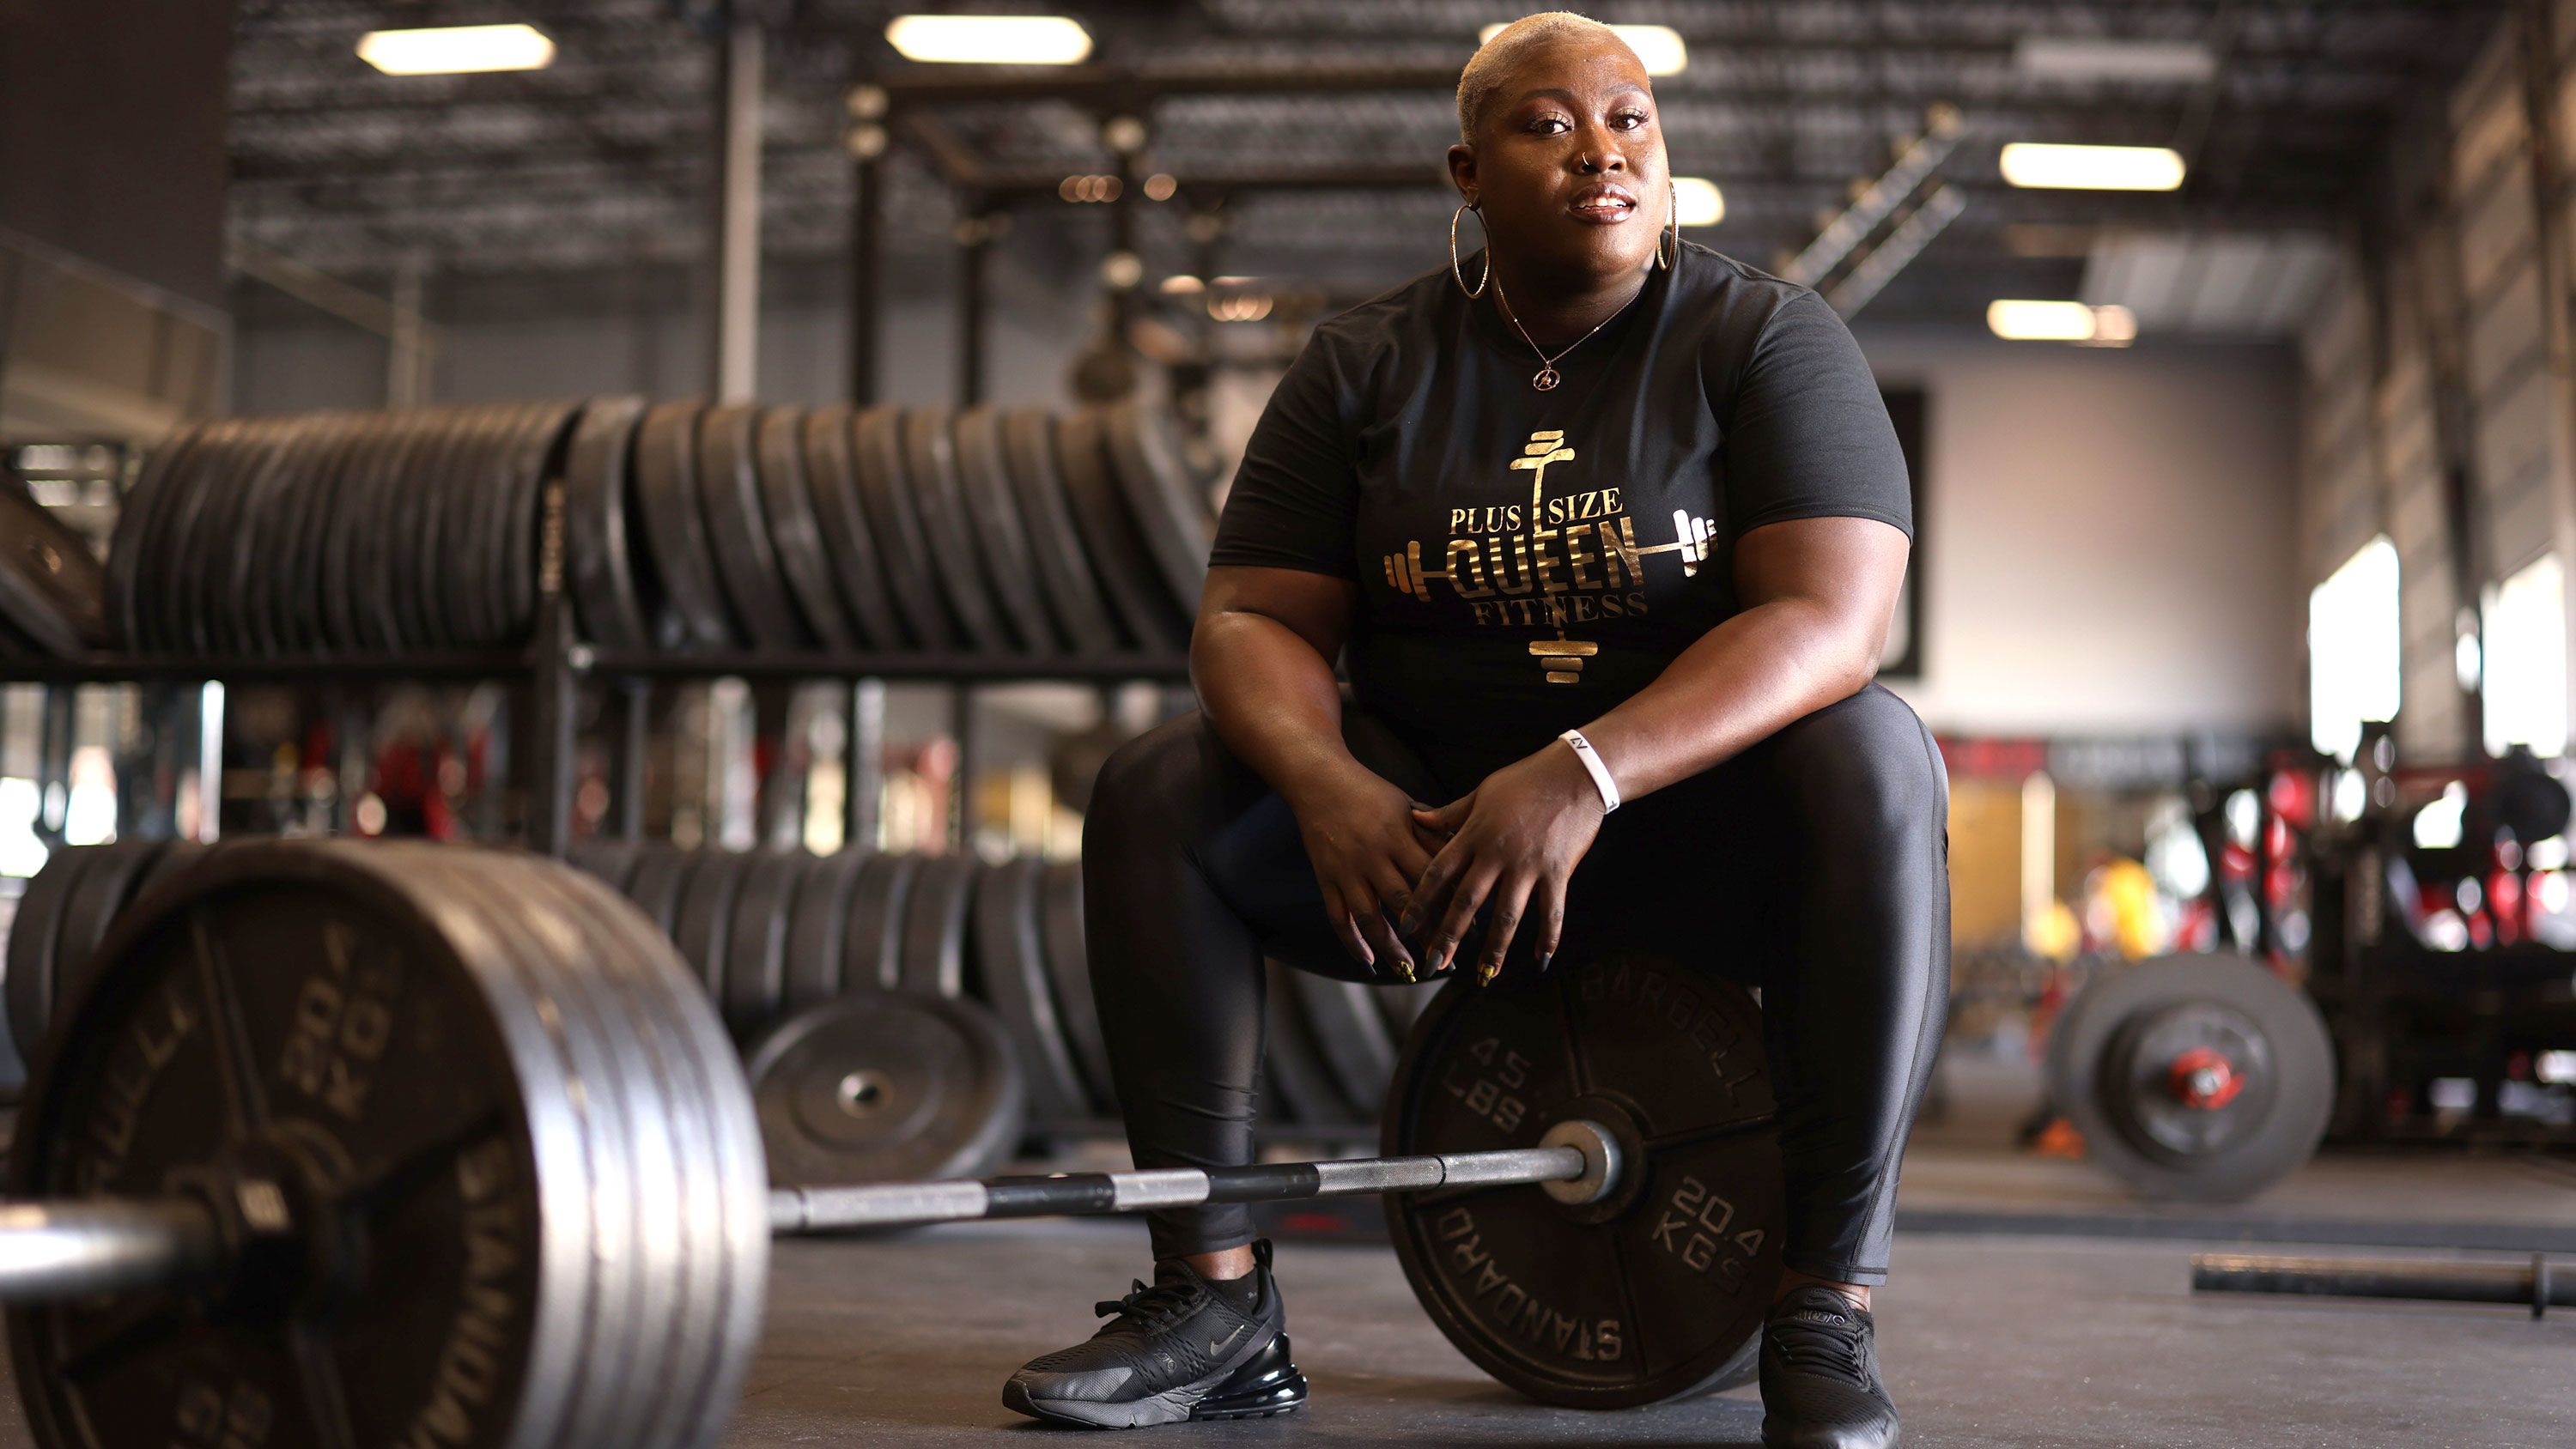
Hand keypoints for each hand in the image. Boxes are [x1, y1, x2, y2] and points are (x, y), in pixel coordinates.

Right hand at [1284, 761, 1453, 978]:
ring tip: (1409, 969)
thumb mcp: (1406, 804)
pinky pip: (1339, 917)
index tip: (1467, 927)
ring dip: (1391, 947)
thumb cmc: (1370, 791)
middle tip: (1444, 959)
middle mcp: (1372, 856)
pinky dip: (1352, 943)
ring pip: (1370, 917)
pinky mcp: (1325, 878)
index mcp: (1397, 836)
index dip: (1448, 903)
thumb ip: (1432, 831)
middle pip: (1403, 903)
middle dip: (1425, 934)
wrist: (1319, 780)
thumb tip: (1464, 854)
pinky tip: (1368, 961)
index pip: (1429, 877)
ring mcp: (1346, 870)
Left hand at [1400, 744, 1604, 981]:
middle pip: (1467, 902)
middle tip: (1433, 965)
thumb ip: (1448, 813)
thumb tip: (1415, 818)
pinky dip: (1548, 938)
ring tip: (1484, 976)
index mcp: (1474, 834)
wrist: (1576, 773)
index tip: (1407, 927)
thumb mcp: (1481, 792)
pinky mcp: (1558, 872)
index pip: (1438, 873)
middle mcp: (1497, 854)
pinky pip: (1551, 912)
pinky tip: (1540, 961)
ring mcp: (1528, 865)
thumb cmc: (1525, 779)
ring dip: (1494, 949)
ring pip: (1506, 916)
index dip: (1421, 902)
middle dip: (1448, 937)